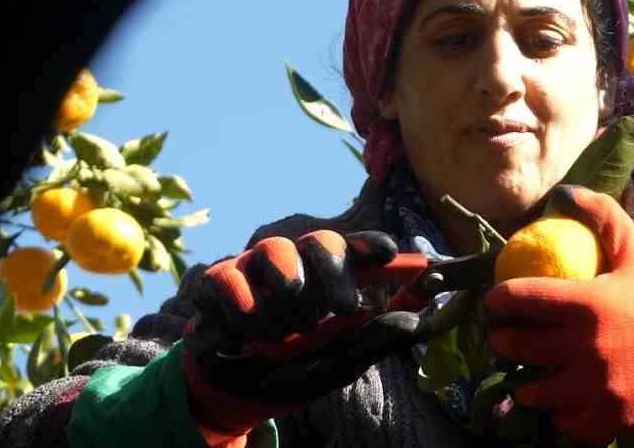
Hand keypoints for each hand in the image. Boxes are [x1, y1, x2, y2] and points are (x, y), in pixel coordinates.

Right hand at [181, 230, 424, 434]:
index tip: (388, 253)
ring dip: (286, 294)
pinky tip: (248, 336)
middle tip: (342, 308)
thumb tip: (415, 322)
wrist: (234, 393)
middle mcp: (296, 263)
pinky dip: (245, 311)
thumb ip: (371, 342)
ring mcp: (256, 267)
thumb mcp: (335, 364)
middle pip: (321, 240)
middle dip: (333, 271)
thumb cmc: (293, 371)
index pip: (354, 248)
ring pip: (275, 249)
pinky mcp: (218, 280)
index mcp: (329, 279)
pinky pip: (232, 277)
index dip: (370, 245)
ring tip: (286, 334)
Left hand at [484, 186, 633, 443]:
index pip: (523, 299)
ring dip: (526, 381)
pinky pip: (565, 422)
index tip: (494, 300)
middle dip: (502, 339)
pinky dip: (559, 412)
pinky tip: (561, 400)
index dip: (499, 299)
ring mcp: (596, 389)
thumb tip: (565, 192)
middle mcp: (586, 349)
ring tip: (527, 373)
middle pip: (519, 347)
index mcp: (588, 304)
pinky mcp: (609, 419)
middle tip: (502, 335)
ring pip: (536, 391)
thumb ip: (601, 215)